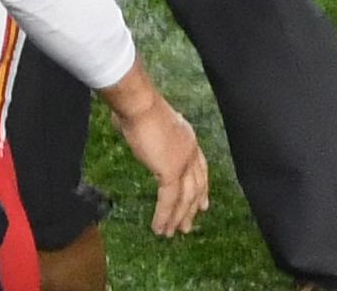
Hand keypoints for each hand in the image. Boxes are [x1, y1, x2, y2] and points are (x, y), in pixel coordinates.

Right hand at [109, 88, 207, 234]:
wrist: (139, 103)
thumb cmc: (137, 105)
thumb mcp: (148, 121)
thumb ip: (147, 132)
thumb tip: (132, 129)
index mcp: (188, 138)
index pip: (200, 169)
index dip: (202, 188)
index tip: (203, 204)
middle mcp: (191, 152)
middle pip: (196, 186)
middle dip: (192, 208)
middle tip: (188, 226)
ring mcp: (183, 162)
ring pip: (184, 198)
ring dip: (178, 217)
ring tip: (171, 233)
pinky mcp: (170, 172)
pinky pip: (169, 200)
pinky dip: (164, 215)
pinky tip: (159, 227)